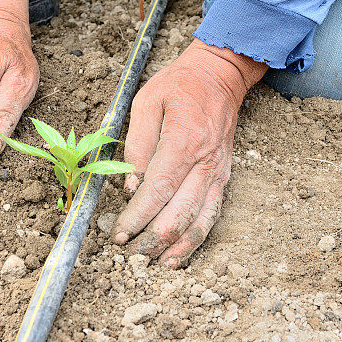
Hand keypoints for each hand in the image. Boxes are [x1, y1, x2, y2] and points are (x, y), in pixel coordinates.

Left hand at [112, 39, 266, 266]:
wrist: (220, 77)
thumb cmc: (179, 86)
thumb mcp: (147, 102)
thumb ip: (136, 145)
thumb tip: (129, 186)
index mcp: (183, 141)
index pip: (157, 191)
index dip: (136, 217)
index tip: (118, 233)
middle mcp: (205, 162)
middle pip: (178, 213)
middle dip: (151, 239)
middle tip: (128, 253)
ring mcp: (218, 173)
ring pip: (197, 221)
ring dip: (173, 247)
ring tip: (151, 264)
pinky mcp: (223, 179)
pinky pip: (211, 216)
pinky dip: (195, 240)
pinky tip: (178, 256)